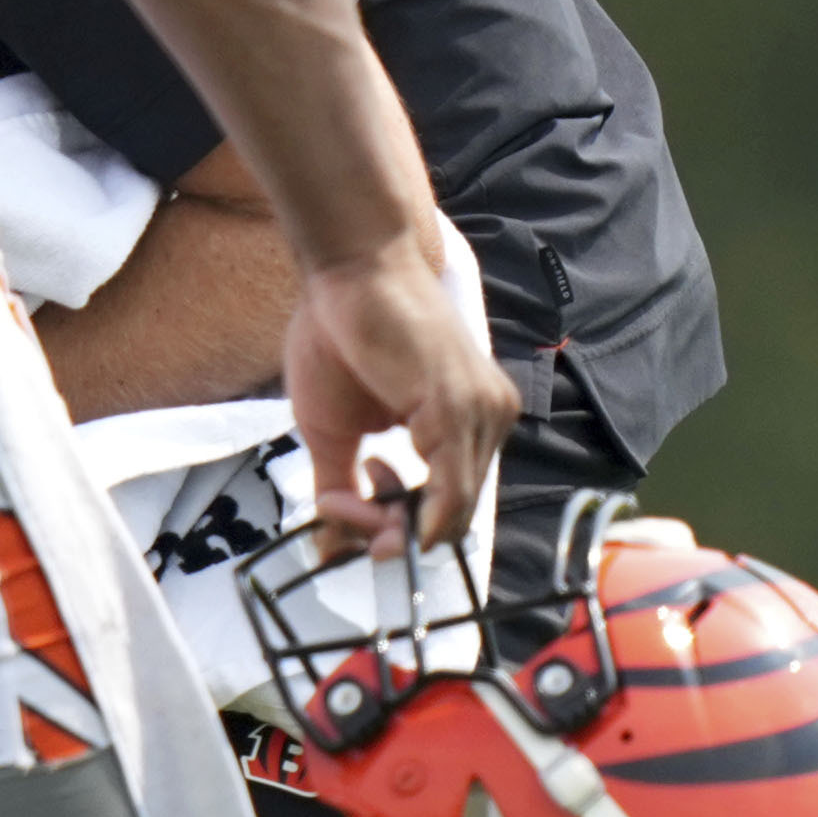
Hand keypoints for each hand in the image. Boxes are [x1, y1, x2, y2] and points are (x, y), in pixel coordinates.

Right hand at [285, 224, 512, 560]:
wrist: (353, 270)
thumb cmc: (341, 334)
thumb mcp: (331, 433)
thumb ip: (340, 489)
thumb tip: (331, 546)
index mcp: (465, 424)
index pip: (447, 506)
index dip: (398, 532)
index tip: (350, 524)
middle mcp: (487, 419)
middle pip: (451, 518)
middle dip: (390, 535)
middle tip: (344, 519)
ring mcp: (483, 414)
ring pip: (451, 512)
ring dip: (390, 524)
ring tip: (349, 494)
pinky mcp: (463, 409)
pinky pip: (450, 491)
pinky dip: (412, 515)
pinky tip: (376, 503)